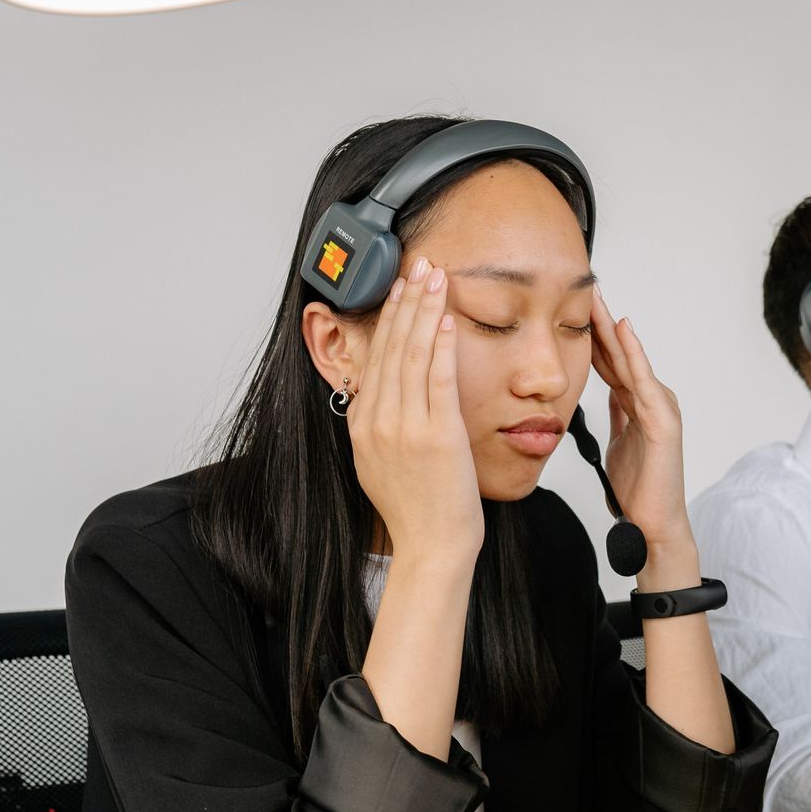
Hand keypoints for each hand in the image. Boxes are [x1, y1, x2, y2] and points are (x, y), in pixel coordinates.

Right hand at [347, 257, 482, 561]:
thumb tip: (379, 392)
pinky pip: (439, 378)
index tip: (398, 287)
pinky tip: (447, 317)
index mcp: (363, 426)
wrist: (431, 547)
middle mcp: (379, 422)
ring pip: (413, 355)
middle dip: (405, 301)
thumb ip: (379, 424)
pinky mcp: (438, 435)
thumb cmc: (416, 510)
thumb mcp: (380, 462)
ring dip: (424, 310)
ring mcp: (406, 427)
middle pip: (391, 347)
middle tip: (418, 265)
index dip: (388, 318)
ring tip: (434, 277)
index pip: (374, 358)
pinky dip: (442, 344)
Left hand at [588, 285, 691, 556]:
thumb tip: (607, 397)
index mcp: (636, 404)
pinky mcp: (663, 421)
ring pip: (631, 360)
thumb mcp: (617, 443)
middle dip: (602, 321)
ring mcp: (660, 408)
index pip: (611, 362)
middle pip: (620, 354)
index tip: (573, 307)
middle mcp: (651, 400)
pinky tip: (624, 332)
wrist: (652, 526)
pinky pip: (644, 381)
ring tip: (598, 299)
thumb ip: (616, 417)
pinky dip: (634, 354)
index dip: (593, 335)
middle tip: (584, 287)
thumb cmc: (638, 490)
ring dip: (614, 329)